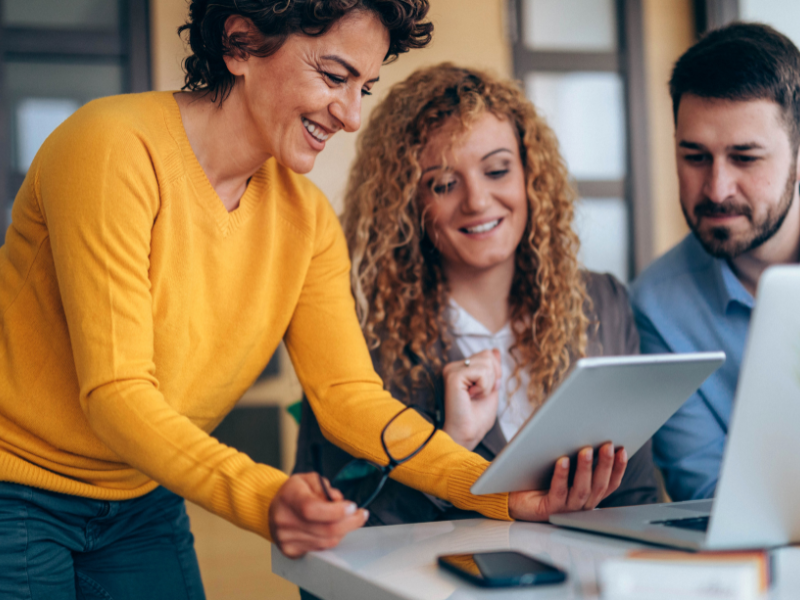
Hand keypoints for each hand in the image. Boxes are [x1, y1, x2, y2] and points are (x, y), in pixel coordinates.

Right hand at [268, 472, 368, 557]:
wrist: (274, 508)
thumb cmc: (295, 492)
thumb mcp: (308, 479)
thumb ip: (325, 487)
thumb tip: (339, 500)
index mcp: (288, 498)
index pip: (312, 509)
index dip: (336, 511)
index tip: (353, 507)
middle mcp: (284, 520)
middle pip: (325, 529)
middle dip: (350, 522)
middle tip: (361, 514)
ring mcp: (285, 538)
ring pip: (326, 541)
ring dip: (343, 531)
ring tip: (349, 520)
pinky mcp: (290, 551)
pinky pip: (320, 548)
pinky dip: (331, 539)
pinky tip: (334, 529)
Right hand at [442, 349, 501, 449]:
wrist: (468, 434)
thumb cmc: (476, 418)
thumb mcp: (490, 388)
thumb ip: (492, 369)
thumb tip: (495, 351)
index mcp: (461, 369)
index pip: (487, 355)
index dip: (494, 373)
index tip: (483, 392)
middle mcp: (453, 367)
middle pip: (488, 355)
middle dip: (492, 377)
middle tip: (479, 394)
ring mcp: (452, 370)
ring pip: (487, 363)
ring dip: (488, 384)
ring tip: (475, 396)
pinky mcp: (453, 376)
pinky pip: (481, 372)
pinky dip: (484, 387)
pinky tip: (471, 396)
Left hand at [507, 443, 627, 520]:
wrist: (513, 496)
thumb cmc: (539, 476)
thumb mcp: (562, 464)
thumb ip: (575, 454)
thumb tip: (585, 430)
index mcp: (588, 494)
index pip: (610, 483)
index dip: (618, 468)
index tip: (622, 449)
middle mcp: (581, 503)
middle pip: (599, 486)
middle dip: (605, 464)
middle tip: (607, 445)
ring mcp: (566, 508)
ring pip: (582, 490)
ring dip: (586, 469)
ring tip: (586, 450)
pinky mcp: (549, 509)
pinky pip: (558, 491)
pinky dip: (562, 475)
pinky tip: (562, 460)